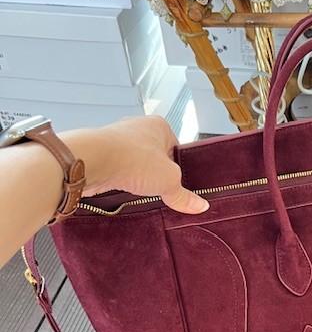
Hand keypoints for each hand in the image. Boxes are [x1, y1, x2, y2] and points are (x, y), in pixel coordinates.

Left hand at [64, 116, 208, 213]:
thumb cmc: (132, 159)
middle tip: (162, 190)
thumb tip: (200, 205)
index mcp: (159, 126)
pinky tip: (125, 190)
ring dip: (139, 177)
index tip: (179, 184)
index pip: (176, 148)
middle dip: (157, 173)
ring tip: (142, 191)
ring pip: (135, 162)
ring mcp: (118, 139)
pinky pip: (118, 169)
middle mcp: (137, 128)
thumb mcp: (169, 181)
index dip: (179, 168)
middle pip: (155, 156)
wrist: (92, 161)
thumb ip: (184, 195)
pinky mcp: (101, 152)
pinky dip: (122, 180)